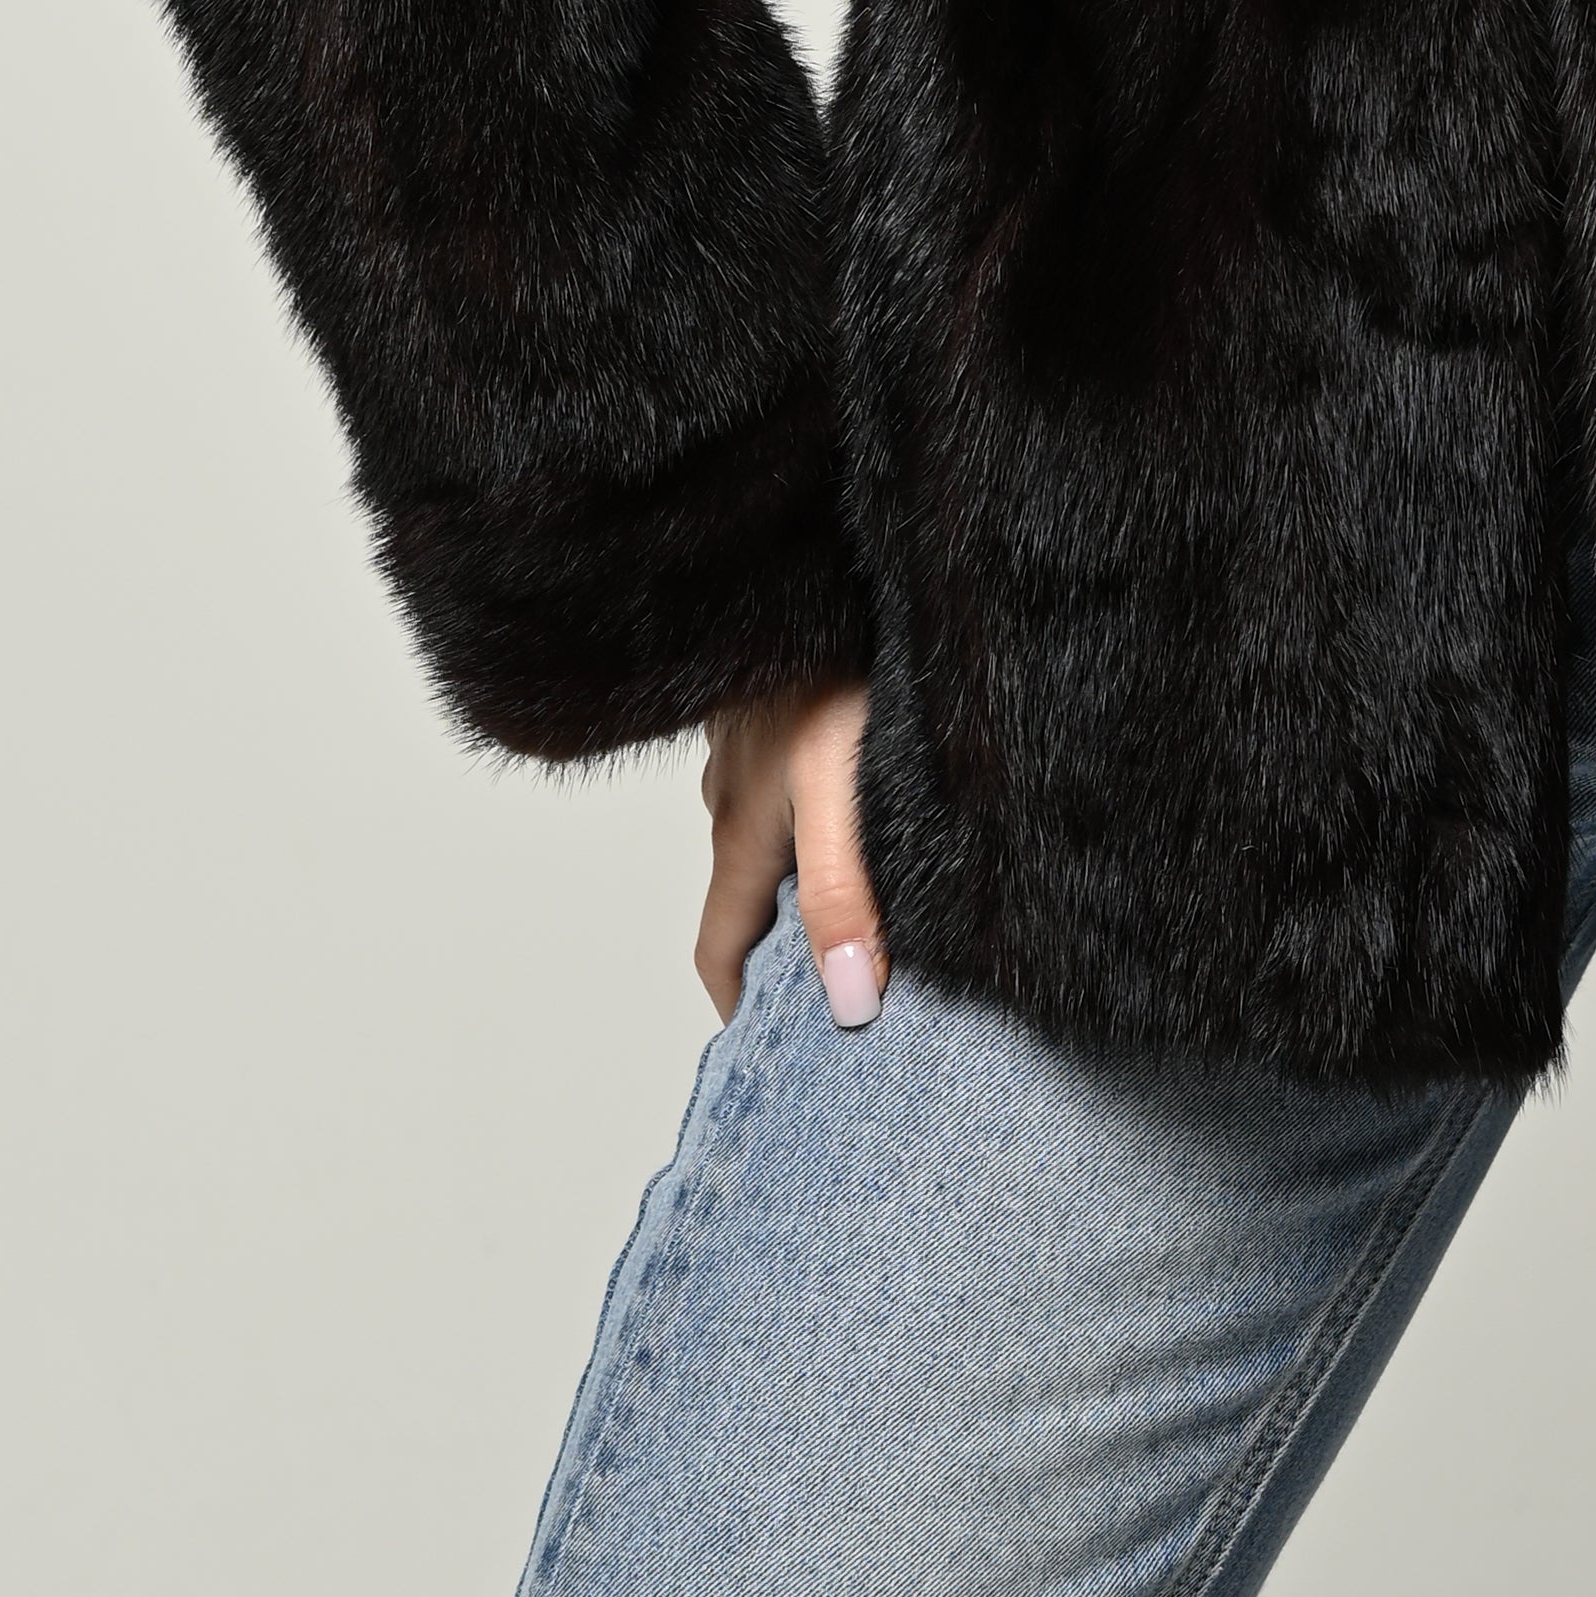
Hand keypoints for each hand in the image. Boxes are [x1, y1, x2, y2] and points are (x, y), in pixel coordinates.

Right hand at [698, 680, 886, 1030]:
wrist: (835, 545)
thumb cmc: (836, 660)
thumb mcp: (845, 791)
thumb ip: (844, 895)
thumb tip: (850, 1004)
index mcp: (740, 826)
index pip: (720, 948)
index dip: (742, 1006)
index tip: (779, 1051)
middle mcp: (735, 789)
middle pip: (748, 895)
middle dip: (784, 945)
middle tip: (849, 981)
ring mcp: (753, 743)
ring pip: (770, 834)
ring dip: (806, 874)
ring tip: (875, 899)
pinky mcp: (782, 702)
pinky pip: (789, 780)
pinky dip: (818, 814)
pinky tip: (872, 802)